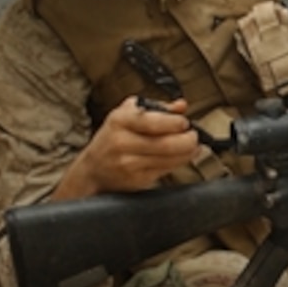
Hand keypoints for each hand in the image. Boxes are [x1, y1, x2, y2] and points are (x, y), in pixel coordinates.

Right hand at [51, 97, 201, 198]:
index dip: (175, 123)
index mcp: (120, 121)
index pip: (154, 122)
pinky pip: (166, 171)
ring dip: (188, 153)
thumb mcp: (127, 113)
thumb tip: (181, 106)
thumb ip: (157, 107)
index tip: (185, 122)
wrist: (93, 169)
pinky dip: (179, 163)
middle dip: (188, 140)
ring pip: (169, 159)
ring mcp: (129, 164)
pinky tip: (182, 156)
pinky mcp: (137, 180)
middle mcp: (122, 143)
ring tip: (193, 146)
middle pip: (166, 144)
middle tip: (194, 136)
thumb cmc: (113, 136)